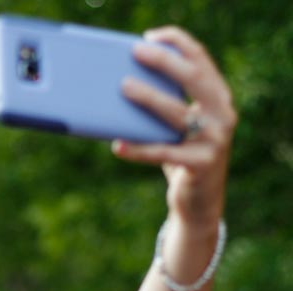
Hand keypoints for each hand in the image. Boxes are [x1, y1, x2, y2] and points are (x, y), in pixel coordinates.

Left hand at [112, 26, 237, 227]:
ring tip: (124, 87)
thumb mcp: (177, 127)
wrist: (199, 203)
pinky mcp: (200, 165)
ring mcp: (214, 140)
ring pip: (177, 113)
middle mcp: (222, 115)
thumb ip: (164, 106)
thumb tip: (119, 85)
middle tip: (136, 51)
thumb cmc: (181, 157)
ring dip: (149, 98)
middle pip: (194, 78)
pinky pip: (164, 153)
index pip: (200, 61)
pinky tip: (118, 145)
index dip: (177, 43)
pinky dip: (139, 149)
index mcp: (217, 98)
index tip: (150, 37)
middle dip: (164, 61)